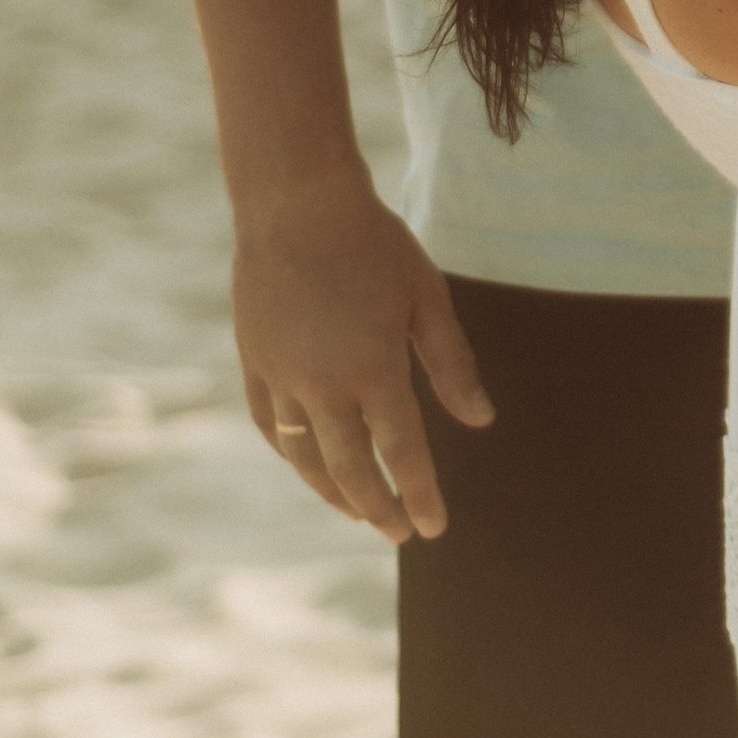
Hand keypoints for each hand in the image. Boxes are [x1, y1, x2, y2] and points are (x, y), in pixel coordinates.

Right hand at [233, 173, 493, 541]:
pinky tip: (309, 464)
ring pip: (305, 456)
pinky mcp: (255, 361)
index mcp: (374, 370)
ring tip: (358, 511)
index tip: (433, 528)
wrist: (295, 203)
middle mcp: (323, 384)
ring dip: (333, 491)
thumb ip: (453, 364)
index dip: (419, 496)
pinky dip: (291, 453)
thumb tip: (482, 421)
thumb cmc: (374, 244)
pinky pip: (271, 424)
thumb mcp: (428, 298)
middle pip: (351, 468)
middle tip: (400, 533)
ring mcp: (282, 375)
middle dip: (378, 507)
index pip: (403, 454)